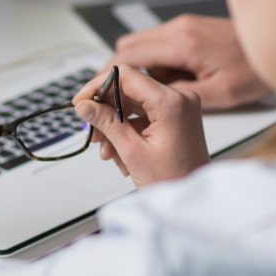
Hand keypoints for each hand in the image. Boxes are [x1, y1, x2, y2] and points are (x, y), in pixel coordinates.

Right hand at [73, 66, 208, 187]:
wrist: (194, 200)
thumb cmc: (174, 181)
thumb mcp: (133, 152)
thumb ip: (106, 123)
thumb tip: (84, 105)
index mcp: (171, 102)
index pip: (126, 75)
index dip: (98, 86)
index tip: (81, 102)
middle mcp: (179, 98)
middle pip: (129, 90)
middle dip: (106, 112)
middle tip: (92, 132)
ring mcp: (179, 107)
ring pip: (133, 104)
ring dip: (115, 125)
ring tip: (107, 151)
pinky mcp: (176, 117)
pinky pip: (143, 115)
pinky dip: (128, 130)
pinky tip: (121, 152)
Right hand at [111, 14, 271, 109]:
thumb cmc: (254, 71)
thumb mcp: (218, 94)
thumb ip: (177, 96)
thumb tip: (147, 100)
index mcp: (183, 43)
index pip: (128, 56)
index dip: (107, 76)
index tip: (96, 93)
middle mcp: (179, 28)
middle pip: (128, 46)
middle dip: (119, 74)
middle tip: (118, 100)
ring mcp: (184, 25)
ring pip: (141, 44)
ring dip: (139, 69)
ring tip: (154, 95)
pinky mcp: (190, 28)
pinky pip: (159, 44)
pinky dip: (155, 63)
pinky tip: (171, 83)